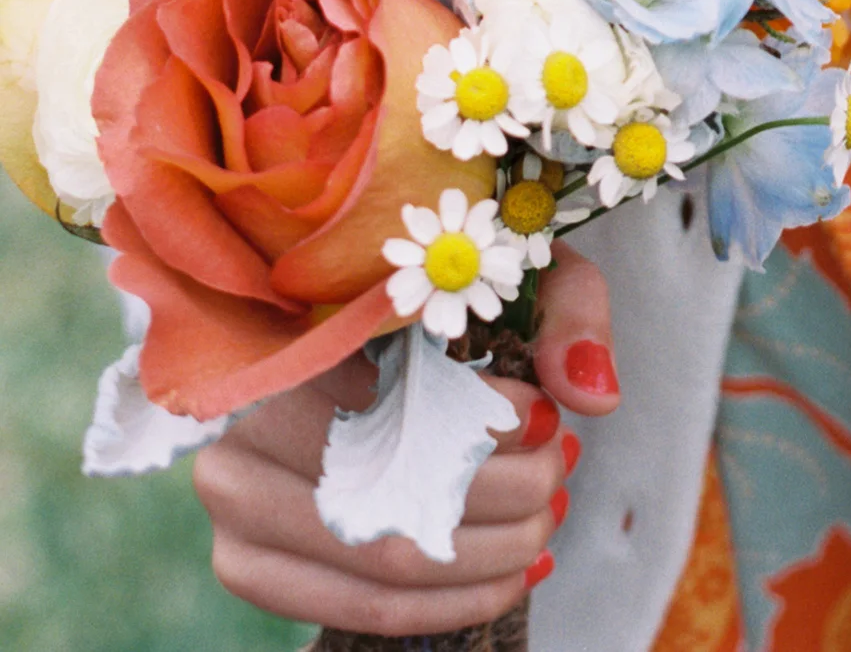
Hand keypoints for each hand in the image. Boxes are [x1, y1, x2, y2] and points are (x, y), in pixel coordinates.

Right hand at [193, 247, 618, 633]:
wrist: (347, 340)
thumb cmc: (440, 300)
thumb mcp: (511, 271)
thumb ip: (563, 316)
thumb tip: (591, 396)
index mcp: (291, 329)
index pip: (393, 392)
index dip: (480, 420)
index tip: (545, 418)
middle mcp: (241, 417)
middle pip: (395, 486)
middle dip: (502, 492)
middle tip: (558, 471)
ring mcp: (232, 500)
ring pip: (384, 558)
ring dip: (488, 553)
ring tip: (545, 523)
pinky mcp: (245, 564)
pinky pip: (359, 607)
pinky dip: (451, 601)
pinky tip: (513, 572)